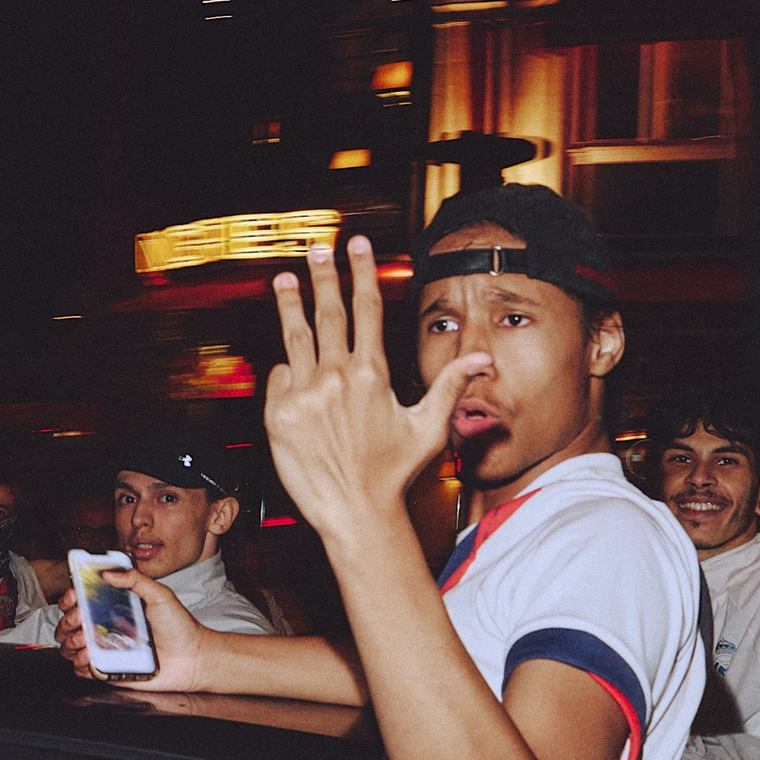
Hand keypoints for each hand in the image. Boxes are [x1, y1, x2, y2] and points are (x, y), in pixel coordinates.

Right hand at [58, 568, 202, 690]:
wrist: (193, 658)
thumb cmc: (179, 628)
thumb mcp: (160, 595)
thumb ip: (135, 580)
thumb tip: (108, 572)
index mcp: (113, 608)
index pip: (81, 600)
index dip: (71, 597)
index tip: (74, 594)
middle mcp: (105, 628)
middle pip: (69, 623)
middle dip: (67, 619)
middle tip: (80, 616)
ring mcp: (105, 649)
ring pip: (70, 646)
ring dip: (70, 640)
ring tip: (85, 637)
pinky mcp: (108, 670)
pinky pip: (82, 669)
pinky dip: (79, 662)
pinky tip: (89, 655)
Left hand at [265, 236, 484, 547]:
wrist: (355, 514)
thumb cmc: (393, 474)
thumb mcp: (429, 428)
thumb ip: (449, 385)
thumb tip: (481, 360)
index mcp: (372, 374)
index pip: (367, 309)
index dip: (361, 272)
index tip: (356, 245)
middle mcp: (336, 377)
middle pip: (328, 312)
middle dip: (324, 275)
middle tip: (318, 248)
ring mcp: (304, 394)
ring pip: (295, 337)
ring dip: (290, 304)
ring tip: (284, 280)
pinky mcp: (278, 414)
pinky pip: (279, 377)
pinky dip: (287, 372)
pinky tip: (295, 377)